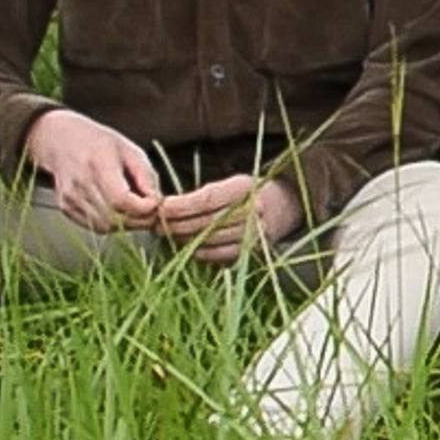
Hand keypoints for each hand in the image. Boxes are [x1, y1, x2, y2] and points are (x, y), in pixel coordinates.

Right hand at [27, 108, 165, 232]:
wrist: (62, 141)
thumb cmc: (100, 143)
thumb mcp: (131, 150)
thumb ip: (146, 176)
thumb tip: (157, 202)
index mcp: (98, 163)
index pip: (121, 200)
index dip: (143, 207)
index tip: (155, 202)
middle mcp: (80, 183)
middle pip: (114, 217)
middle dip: (140, 220)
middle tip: (152, 212)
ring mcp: (70, 197)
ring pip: (105, 226)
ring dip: (127, 225)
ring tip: (137, 211)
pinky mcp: (65, 207)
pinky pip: (93, 226)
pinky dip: (112, 224)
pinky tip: (119, 212)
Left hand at [154, 174, 299, 266]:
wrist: (284, 208)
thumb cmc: (247, 194)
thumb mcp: (230, 184)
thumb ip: (203, 195)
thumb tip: (165, 208)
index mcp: (246, 188)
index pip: (208, 199)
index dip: (182, 205)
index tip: (161, 208)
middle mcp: (253, 211)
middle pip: (207, 221)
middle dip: (177, 224)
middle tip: (156, 224)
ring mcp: (255, 234)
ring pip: (211, 240)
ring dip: (184, 239)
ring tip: (167, 235)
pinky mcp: (253, 252)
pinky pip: (221, 255)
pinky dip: (200, 253)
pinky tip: (188, 248)